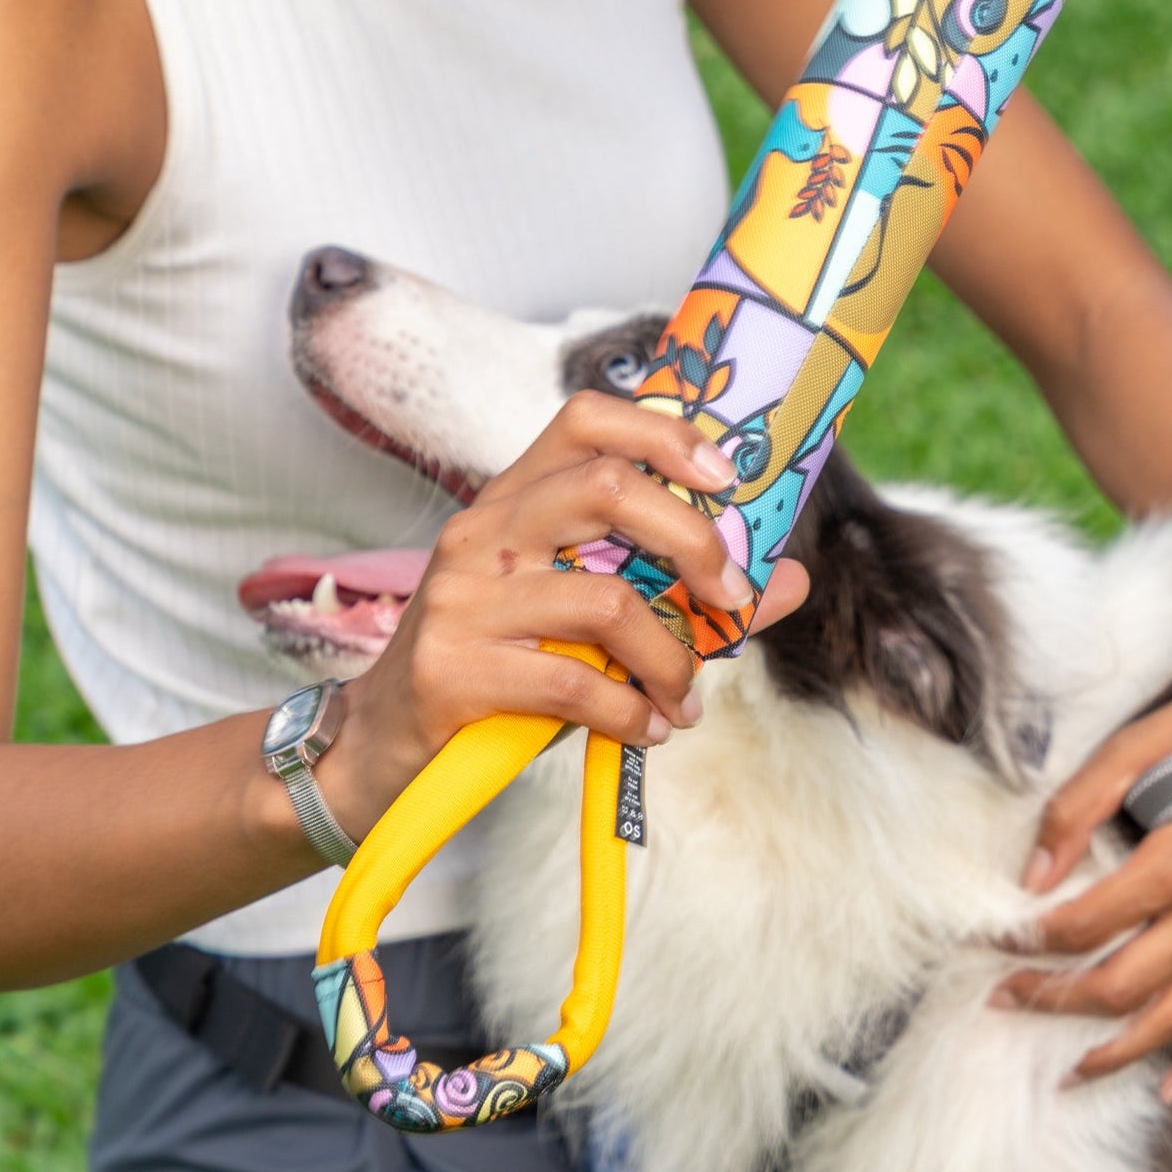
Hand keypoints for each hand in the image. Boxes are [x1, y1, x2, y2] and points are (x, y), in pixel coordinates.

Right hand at [323, 394, 809, 836]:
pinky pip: (575, 682)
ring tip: (684, 695)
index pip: (586, 419)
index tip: (725, 478)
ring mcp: (462, 597)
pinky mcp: (453, 668)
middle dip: (692, 541)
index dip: (664, 434)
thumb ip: (683, 595)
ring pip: (604, 600)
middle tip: (731, 598)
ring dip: (670, 657)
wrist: (380, 752)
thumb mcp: (584, 622)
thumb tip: (791, 578)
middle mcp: (483, 531)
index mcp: (514, 499)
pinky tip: (648, 729)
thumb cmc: (499, 671)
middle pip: (607, 488)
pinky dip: (630, 713)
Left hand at [990, 498, 1171, 1102]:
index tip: (997, 938)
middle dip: (1055, 997)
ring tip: (1070, 1068)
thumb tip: (1034, 874)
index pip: (1089, 923)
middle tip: (1005, 998)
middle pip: (1124, 983)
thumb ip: (1082, 802)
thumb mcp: (1143, 738)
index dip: (1034, 938)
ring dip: (1120, 1049)